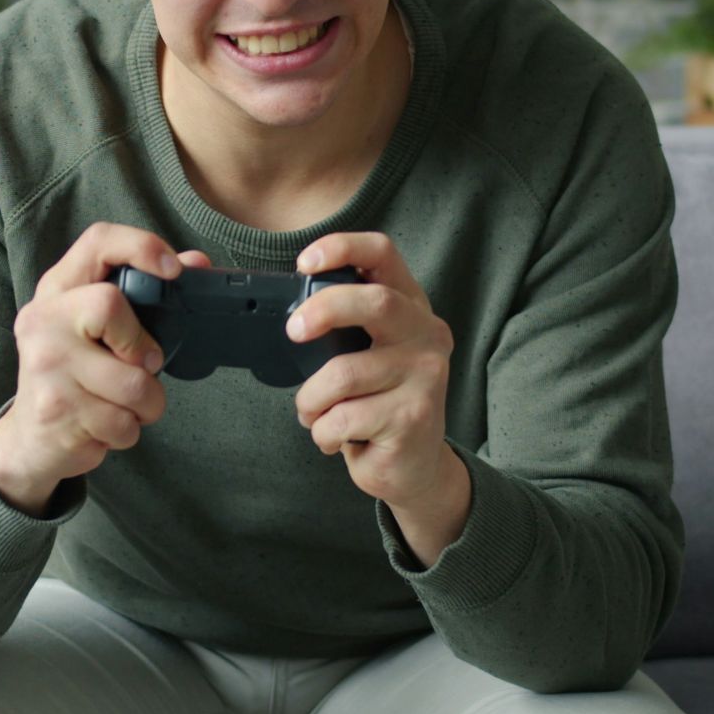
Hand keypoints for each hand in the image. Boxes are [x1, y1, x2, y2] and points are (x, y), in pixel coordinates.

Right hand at [0, 222, 212, 513]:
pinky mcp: (54, 409)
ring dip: (145, 404)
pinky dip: (127, 431)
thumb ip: (145, 296)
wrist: (29, 439)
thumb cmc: (75, 375)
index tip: (173, 270)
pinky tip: (104, 425)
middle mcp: (43, 320)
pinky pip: (122, 423)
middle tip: (143, 366)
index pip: (98, 242)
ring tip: (123, 405)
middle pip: (109, 305)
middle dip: (143, 348)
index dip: (141, 246)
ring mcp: (45, 365)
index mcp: (58, 290)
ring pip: (131, 383)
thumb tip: (198, 263)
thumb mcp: (98, 329)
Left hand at [287, 232, 455, 507]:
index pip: (384, 254)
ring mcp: (426, 377)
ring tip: (315, 413)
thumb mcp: (367, 352)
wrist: (415, 466)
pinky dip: (322, 432)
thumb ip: (344, 326)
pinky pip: (343, 418)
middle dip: (323, 311)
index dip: (342, 247)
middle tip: (293, 331)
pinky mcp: (414, 418)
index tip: (304, 262)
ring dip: (312, 399)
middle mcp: (427, 335)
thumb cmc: (378, 401)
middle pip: (375, 303)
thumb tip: (286, 311)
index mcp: (411, 306)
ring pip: (344, 373)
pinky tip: (335, 438)